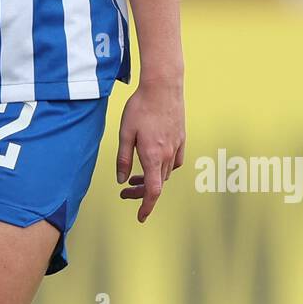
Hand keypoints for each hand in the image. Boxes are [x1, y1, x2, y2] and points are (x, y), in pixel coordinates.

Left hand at [116, 77, 184, 222]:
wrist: (163, 87)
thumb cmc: (140, 108)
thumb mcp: (125, 133)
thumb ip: (123, 158)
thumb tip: (121, 179)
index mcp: (152, 156)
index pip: (153, 191)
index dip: (146, 206)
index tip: (140, 216)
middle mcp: (167, 155)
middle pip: (157, 184)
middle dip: (141, 192)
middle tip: (124, 191)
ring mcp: (176, 147)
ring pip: (165, 174)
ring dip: (151, 179)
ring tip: (133, 176)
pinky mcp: (181, 139)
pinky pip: (174, 162)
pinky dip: (163, 168)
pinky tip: (153, 161)